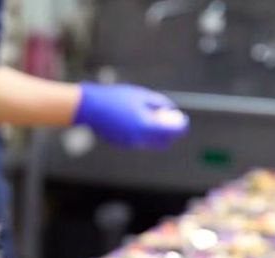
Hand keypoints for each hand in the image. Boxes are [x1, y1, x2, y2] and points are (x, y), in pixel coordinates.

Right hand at [74, 82, 188, 148]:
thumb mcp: (141, 95)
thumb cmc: (116, 97)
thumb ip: (158, 103)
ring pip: (150, 142)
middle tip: (171, 122)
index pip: (171, 131)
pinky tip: (136, 121)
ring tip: (152, 117)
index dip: (180, 126)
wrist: (91, 108)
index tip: (183, 120)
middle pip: (162, 142)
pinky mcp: (122, 144)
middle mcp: (139, 138)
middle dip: (169, 134)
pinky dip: (143, 133)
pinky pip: (139, 141)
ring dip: (155, 133)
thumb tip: (171, 109)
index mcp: (145, 125)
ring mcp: (130, 143)